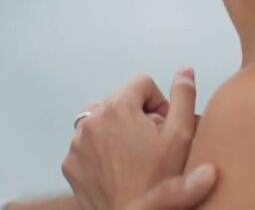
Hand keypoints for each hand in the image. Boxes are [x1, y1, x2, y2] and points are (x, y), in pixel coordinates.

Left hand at [62, 68, 210, 209]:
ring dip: (116, 131)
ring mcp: (77, 142)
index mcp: (117, 106)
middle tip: (152, 145)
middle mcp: (91, 119)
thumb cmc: (159, 183)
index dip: (159, 103)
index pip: (142, 84)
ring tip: (133, 156)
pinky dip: (100, 152)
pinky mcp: (70, 163)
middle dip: (137, 117)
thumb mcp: (181, 137)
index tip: (164, 127)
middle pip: (120, 101)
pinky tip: (117, 170)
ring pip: (100, 122)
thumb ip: (184, 97)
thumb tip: (185, 70)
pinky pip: (86, 146)